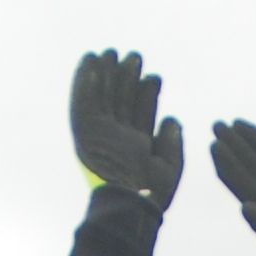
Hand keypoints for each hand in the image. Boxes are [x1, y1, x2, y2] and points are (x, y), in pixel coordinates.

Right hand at [69, 49, 183, 207]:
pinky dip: (83, 83)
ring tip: (110, 52)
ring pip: (101, 98)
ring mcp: (99, 136)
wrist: (132, 202)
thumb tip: (173, 119)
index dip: (147, 93)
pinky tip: (88, 63)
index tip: (155, 76)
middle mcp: (116, 139)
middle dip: (125, 78)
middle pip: (120, 101)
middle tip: (134, 56)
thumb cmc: (153, 194)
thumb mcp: (170, 167)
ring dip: (104, 75)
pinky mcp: (83, 133)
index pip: (141, 113)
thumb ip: (173, 143)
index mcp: (135, 147)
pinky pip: (82, 103)